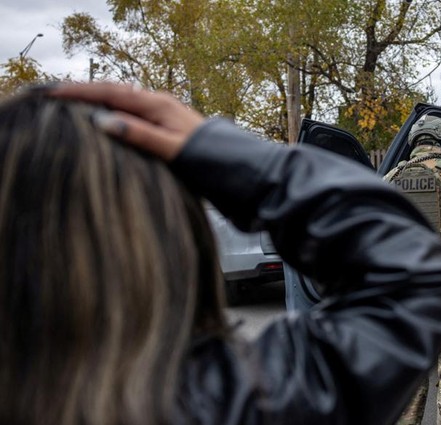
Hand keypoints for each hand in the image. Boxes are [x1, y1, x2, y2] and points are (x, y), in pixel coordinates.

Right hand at [49, 82, 203, 160]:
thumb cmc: (206, 158)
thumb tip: (103, 120)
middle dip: (83, 92)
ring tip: (71, 103)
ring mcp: (162, 111)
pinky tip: (103, 115)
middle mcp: (158, 103)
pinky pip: (131, 110)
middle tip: (53, 95)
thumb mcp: (171, 149)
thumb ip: (140, 135)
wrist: (234, 164)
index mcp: (157, 105)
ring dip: (96, 99)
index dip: (80, 92)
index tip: (53, 93)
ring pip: (122, 100)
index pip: (111, 93)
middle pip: (113, 91)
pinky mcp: (165, 122)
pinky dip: (111, 109)